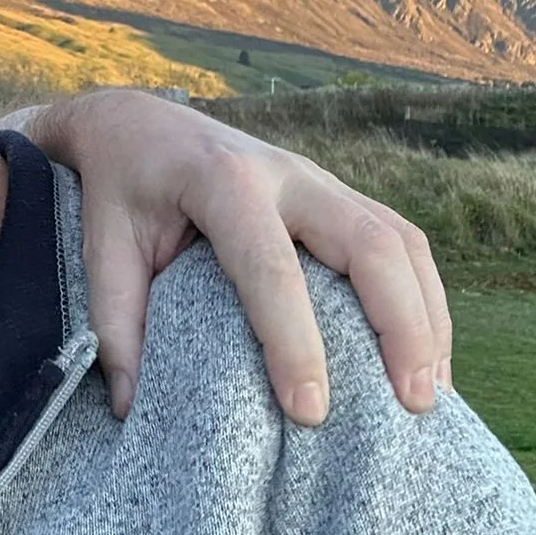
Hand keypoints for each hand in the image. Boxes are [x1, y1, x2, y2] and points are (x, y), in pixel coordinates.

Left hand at [15, 89, 450, 425]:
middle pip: (369, 242)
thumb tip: (132, 409)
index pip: (270, 267)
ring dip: (427, 317)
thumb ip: (116, 323)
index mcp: (222, 180)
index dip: (294, 342)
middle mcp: (285, 173)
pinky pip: (400, 242)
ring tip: (434, 395)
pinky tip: (427, 360)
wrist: (137, 122)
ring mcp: (320, 180)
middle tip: (412, 406)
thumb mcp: (101, 247)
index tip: (310, 412)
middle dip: (400, 325)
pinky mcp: (338, 195)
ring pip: (400, 240)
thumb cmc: (118, 189)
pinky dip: (423, 300)